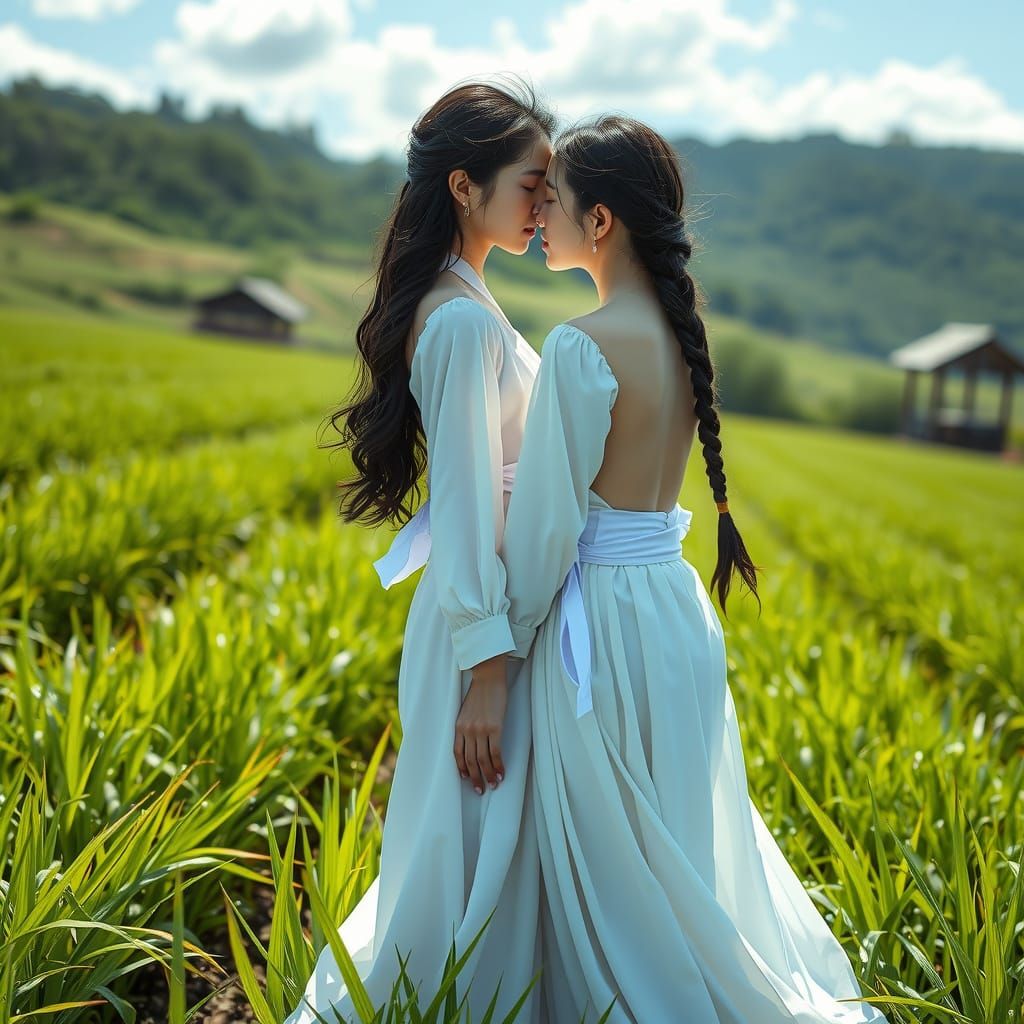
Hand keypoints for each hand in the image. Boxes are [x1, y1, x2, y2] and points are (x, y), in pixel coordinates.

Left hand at [454, 653, 507, 794]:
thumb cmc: (480, 693)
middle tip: (480, 790)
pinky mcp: (495, 727)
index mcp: (458, 727)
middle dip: (475, 778)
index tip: (466, 779)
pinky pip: (495, 752)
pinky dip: (498, 765)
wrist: (488, 677)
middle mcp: (467, 730)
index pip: (457, 754)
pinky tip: (501, 773)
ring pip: (482, 760)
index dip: (461, 769)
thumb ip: (466, 726)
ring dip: (488, 775)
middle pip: (469, 761)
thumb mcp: (466, 711)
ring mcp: (480, 730)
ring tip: (493, 785)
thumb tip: (471, 742)